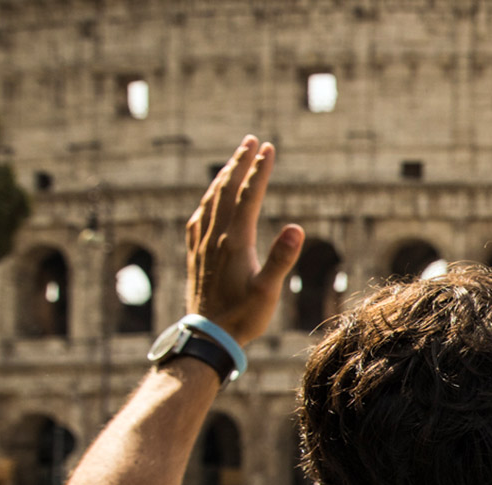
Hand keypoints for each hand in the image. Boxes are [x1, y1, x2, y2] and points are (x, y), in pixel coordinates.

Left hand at [185, 135, 302, 343]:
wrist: (208, 337)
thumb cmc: (242, 317)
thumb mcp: (268, 291)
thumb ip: (281, 258)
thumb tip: (297, 227)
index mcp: (235, 241)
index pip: (247, 196)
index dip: (259, 170)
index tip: (268, 148)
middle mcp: (215, 237)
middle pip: (226, 190)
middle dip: (239, 163)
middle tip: (250, 141)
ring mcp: (202, 246)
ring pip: (210, 201)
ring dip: (223, 177)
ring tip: (233, 162)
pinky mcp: (195, 256)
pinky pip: (199, 218)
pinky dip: (207, 201)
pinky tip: (208, 201)